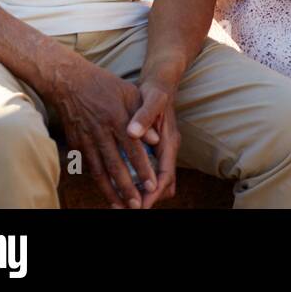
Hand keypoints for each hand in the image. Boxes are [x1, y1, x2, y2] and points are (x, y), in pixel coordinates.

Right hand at [44, 56, 157, 208]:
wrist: (68, 81)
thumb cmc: (105, 85)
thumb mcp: (130, 93)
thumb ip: (144, 117)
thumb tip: (157, 140)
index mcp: (117, 118)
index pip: (133, 148)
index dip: (142, 168)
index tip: (152, 185)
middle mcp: (101, 131)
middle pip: (115, 164)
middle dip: (127, 187)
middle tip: (137, 205)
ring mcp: (86, 138)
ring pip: (99, 170)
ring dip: (110, 190)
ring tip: (120, 206)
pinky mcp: (75, 143)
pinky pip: (87, 166)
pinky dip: (96, 181)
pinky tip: (105, 192)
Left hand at [127, 77, 180, 208]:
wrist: (161, 83)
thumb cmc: (156, 92)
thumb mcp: (151, 100)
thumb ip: (144, 116)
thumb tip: (133, 133)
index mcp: (169, 142)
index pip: (165, 176)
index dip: (152, 193)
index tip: (139, 206)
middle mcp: (167, 150)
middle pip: (164, 185)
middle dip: (148, 199)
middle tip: (127, 208)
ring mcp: (162, 151)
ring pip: (158, 181)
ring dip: (143, 192)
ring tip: (122, 202)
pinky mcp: (154, 149)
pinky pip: (150, 173)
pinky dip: (138, 181)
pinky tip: (121, 183)